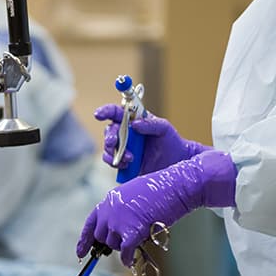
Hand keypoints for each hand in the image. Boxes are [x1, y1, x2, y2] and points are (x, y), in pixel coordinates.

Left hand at [76, 150, 235, 265]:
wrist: (176, 186)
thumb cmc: (161, 189)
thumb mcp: (134, 194)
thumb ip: (121, 209)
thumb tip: (116, 231)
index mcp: (110, 199)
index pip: (91, 222)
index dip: (85, 239)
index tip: (80, 252)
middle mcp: (110, 210)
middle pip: (102, 237)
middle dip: (112, 242)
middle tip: (125, 242)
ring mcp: (119, 221)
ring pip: (114, 245)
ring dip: (124, 246)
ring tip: (140, 236)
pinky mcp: (131, 232)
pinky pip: (125, 252)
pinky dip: (129, 258)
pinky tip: (132, 259)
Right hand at [94, 104, 209, 174]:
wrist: (177, 164)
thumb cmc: (172, 142)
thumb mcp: (165, 129)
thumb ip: (151, 124)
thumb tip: (135, 124)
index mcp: (135, 120)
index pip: (117, 112)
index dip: (106, 111)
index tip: (99, 114)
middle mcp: (127, 132)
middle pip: (110, 130)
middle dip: (109, 136)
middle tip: (114, 142)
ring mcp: (125, 147)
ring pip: (108, 146)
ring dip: (114, 152)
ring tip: (130, 158)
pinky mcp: (124, 161)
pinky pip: (111, 160)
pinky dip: (115, 162)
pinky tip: (127, 164)